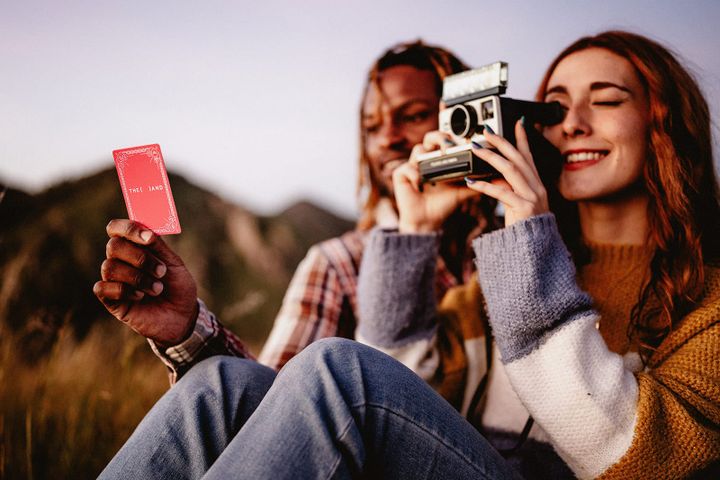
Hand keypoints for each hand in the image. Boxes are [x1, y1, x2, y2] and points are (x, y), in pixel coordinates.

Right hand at [93, 219, 198, 346]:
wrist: (182, 317)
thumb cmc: (178, 287)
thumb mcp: (174, 264)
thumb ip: (159, 247)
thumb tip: (146, 231)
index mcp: (135, 247)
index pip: (117, 228)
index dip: (129, 229)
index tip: (149, 238)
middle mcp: (121, 261)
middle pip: (113, 246)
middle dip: (140, 258)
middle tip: (161, 271)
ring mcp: (114, 280)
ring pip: (109, 267)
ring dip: (137, 277)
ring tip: (157, 289)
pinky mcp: (111, 300)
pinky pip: (102, 288)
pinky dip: (124, 291)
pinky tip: (140, 297)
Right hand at [393, 131, 480, 232]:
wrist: (428, 222)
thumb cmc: (443, 204)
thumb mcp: (463, 191)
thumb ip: (478, 182)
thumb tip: (497, 177)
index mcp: (441, 160)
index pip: (446, 140)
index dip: (452, 136)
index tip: (463, 140)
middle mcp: (427, 160)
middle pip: (430, 137)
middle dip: (440, 137)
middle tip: (450, 147)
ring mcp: (413, 166)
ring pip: (417, 150)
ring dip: (427, 155)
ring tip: (436, 164)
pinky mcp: (401, 176)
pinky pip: (406, 169)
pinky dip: (414, 175)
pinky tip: (421, 186)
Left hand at [465, 120, 548, 226]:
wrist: (533, 250)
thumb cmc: (524, 227)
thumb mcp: (517, 203)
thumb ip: (509, 188)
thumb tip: (493, 175)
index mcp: (536, 185)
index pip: (529, 157)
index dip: (523, 139)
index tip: (517, 122)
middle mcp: (537, 188)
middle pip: (518, 158)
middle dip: (502, 142)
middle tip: (486, 131)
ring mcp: (532, 197)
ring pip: (510, 170)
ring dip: (491, 157)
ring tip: (475, 149)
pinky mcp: (524, 208)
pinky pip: (501, 192)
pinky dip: (484, 186)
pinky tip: (470, 181)